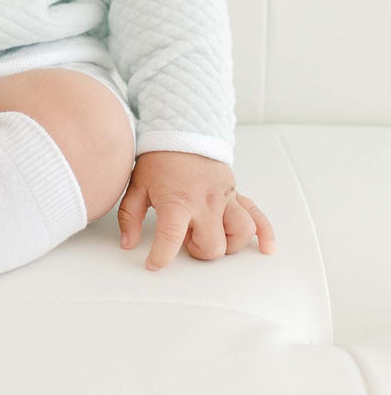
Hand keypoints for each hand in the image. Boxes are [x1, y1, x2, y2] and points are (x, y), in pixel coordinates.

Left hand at [117, 150, 276, 271]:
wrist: (180, 130)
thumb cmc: (157, 160)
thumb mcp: (136, 185)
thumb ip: (129, 216)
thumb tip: (127, 244)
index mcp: (177, 200)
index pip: (171, 236)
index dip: (161, 256)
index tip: (154, 265)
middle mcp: (205, 202)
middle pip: (213, 245)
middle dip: (199, 251)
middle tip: (185, 237)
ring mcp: (224, 197)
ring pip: (240, 233)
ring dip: (227, 243)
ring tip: (210, 234)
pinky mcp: (235, 193)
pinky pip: (258, 216)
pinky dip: (265, 234)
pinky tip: (265, 248)